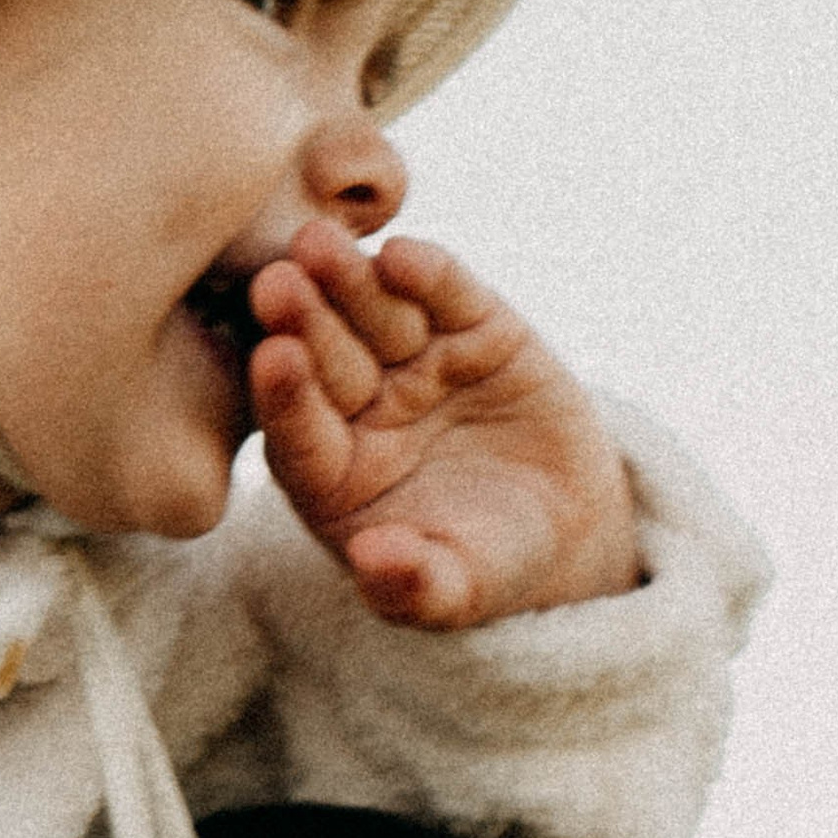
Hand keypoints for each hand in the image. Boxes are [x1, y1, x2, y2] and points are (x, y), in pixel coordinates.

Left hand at [249, 225, 640, 627]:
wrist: (563, 525)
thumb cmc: (487, 567)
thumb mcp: (455, 592)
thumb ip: (412, 585)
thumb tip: (373, 563)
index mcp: (331, 474)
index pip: (298, 433)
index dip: (286, 399)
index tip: (273, 361)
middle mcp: (360, 408)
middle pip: (326, 360)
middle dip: (304, 321)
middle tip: (276, 281)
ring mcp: (414, 361)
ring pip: (374, 315)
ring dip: (348, 279)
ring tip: (320, 245)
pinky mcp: (472, 326)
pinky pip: (445, 294)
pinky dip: (429, 274)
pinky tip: (403, 254)